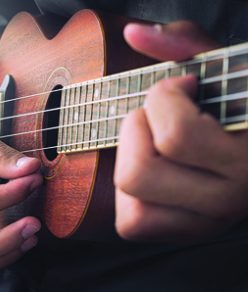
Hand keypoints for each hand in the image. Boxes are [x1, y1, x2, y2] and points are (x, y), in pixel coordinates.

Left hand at [114, 21, 247, 241]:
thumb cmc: (242, 105)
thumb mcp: (225, 69)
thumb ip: (182, 45)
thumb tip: (133, 33)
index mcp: (246, 157)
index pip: (174, 134)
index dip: (163, 97)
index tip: (181, 87)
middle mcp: (226, 199)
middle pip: (137, 174)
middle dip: (135, 131)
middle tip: (156, 119)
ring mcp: (202, 222)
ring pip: (130, 202)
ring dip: (130, 162)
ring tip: (154, 146)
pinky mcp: (182, 231)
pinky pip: (131, 224)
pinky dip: (129, 196)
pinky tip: (150, 172)